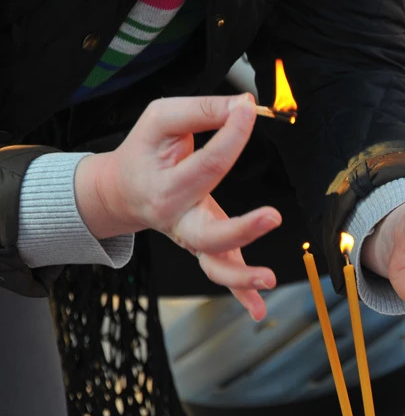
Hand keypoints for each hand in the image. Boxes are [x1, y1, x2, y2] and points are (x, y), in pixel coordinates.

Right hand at [75, 94, 280, 320]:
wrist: (120, 190)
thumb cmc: (145, 152)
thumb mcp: (162, 119)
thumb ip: (202, 109)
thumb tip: (244, 105)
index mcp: (167, 186)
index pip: (209, 164)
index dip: (233, 134)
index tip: (249, 110)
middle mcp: (179, 220)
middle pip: (209, 234)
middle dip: (243, 229)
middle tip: (273, 215)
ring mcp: (194, 239)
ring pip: (215, 266)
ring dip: (242, 277)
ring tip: (269, 278)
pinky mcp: (208, 248)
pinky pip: (223, 278)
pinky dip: (241, 296)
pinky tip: (259, 310)